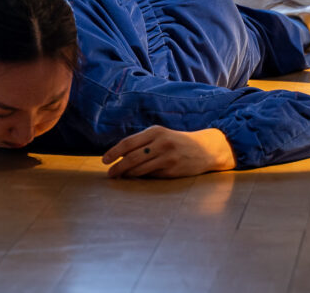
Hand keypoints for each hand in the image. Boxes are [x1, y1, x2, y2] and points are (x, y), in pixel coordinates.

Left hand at [102, 126, 235, 178]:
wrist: (205, 149)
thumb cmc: (177, 142)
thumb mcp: (161, 135)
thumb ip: (143, 142)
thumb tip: (120, 155)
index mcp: (155, 132)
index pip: (128, 143)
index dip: (114, 152)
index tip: (104, 160)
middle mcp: (161, 143)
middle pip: (132, 158)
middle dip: (118, 167)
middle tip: (110, 174)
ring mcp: (167, 158)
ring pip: (140, 169)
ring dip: (127, 174)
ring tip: (120, 177)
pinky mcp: (172, 170)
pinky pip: (151, 176)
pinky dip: (141, 177)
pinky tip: (136, 178)